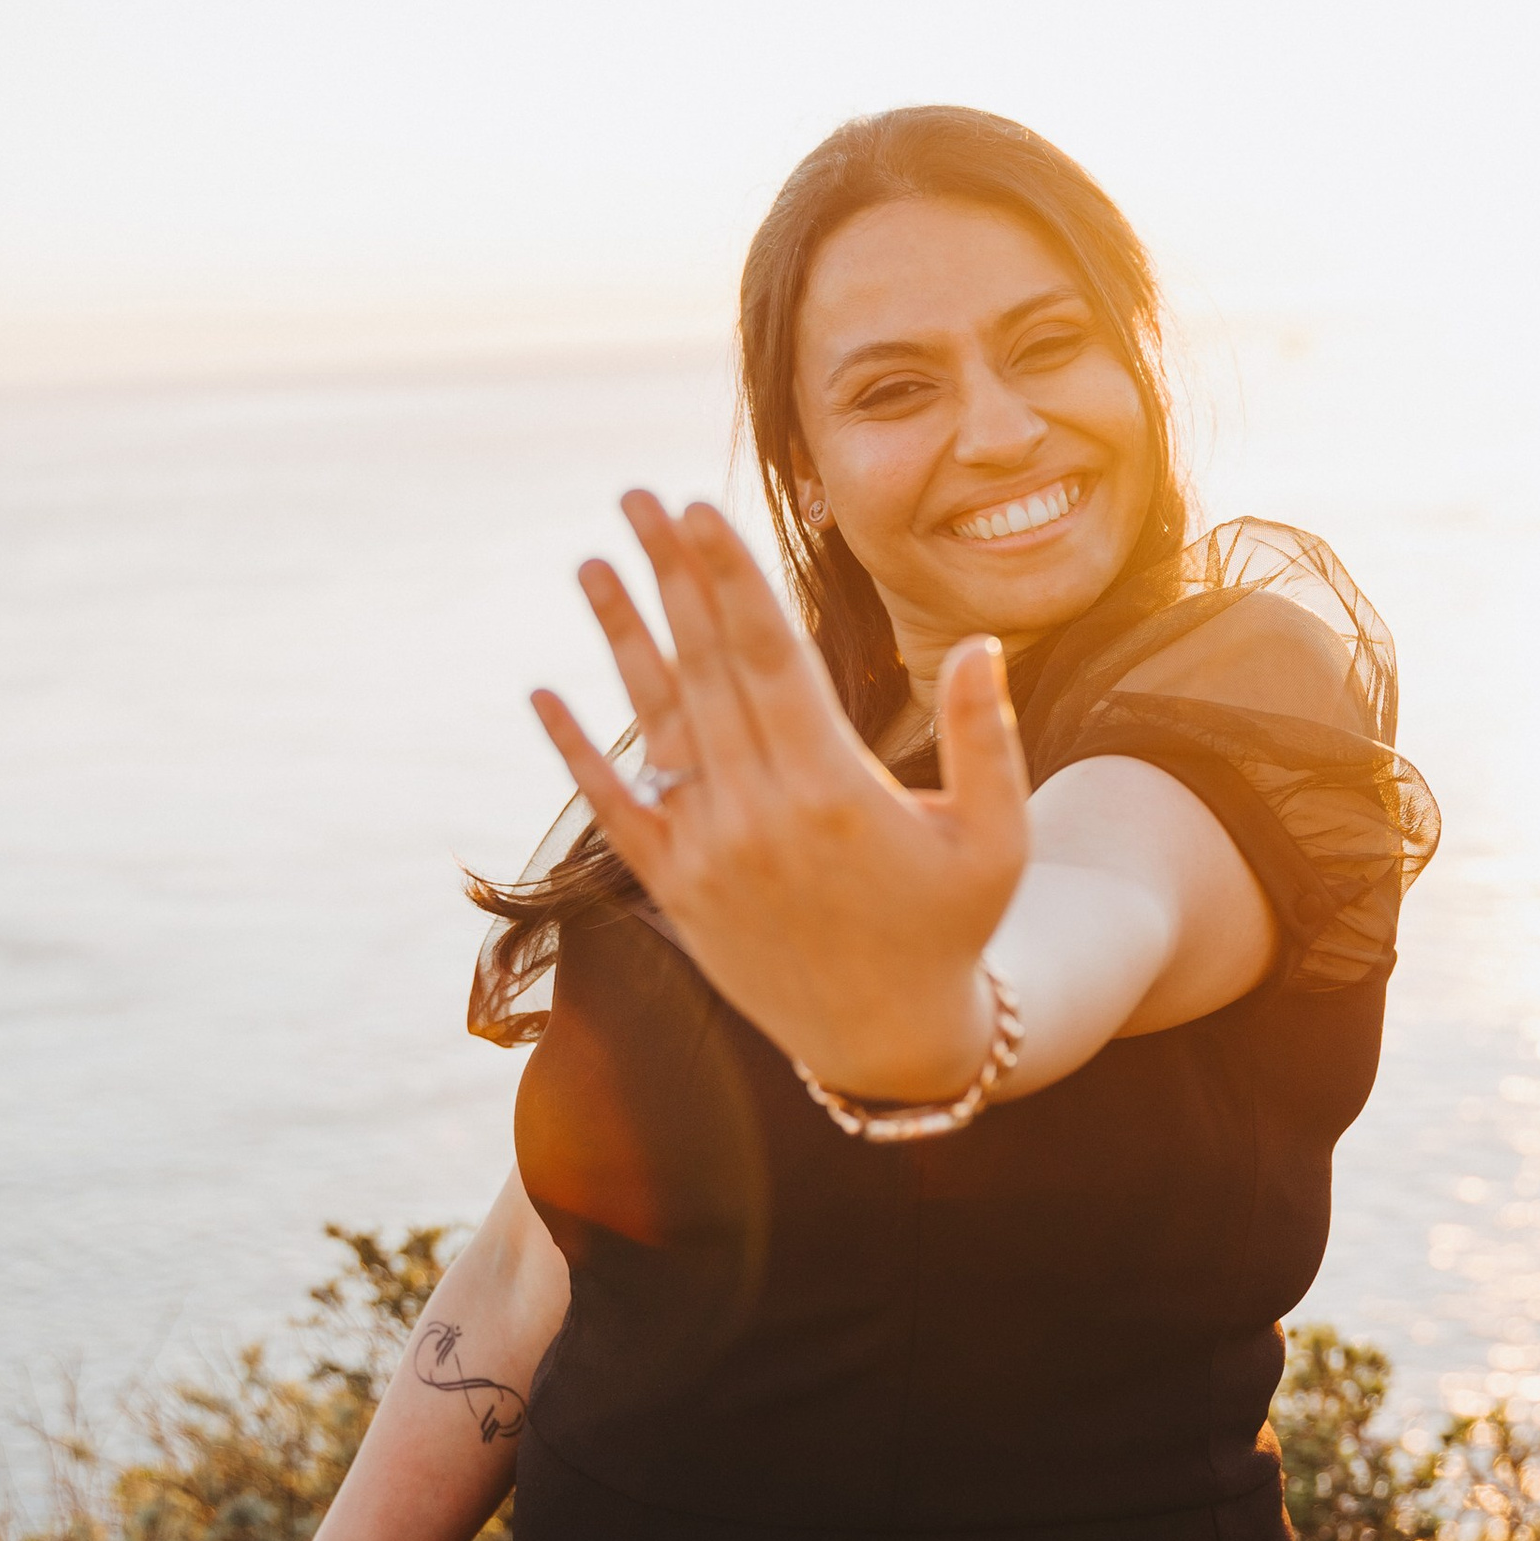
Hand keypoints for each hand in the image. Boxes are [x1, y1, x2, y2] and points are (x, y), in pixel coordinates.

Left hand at [531, 493, 1030, 1099]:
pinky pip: (615, 810)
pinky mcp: (676, 890)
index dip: (728, 578)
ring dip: (621, 636)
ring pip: (656, 723)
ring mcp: (708, 854)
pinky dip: (576, 754)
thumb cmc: (953, 926)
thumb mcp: (997, 838)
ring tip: (592, 560)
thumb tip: (981, 644)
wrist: (889, 1043)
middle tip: (639, 497)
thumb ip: (984, 738)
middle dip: (671, 576)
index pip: (766, 658)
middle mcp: (758, 816)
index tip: (700, 510)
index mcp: (835, 791)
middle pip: (703, 668)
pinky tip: (543, 693)